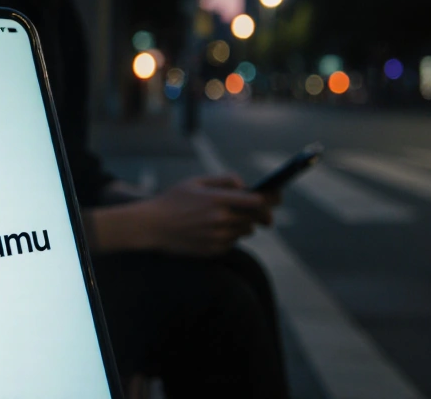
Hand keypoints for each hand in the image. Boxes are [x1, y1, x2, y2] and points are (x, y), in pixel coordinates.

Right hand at [138, 174, 270, 256]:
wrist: (152, 226)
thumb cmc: (174, 200)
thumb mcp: (197, 182)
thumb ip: (224, 180)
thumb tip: (245, 186)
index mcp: (218, 199)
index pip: (257, 201)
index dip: (271, 199)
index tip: (277, 197)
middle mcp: (220, 219)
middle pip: (257, 218)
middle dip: (264, 214)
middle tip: (267, 215)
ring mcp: (217, 237)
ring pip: (247, 231)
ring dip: (246, 225)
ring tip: (234, 219)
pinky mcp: (214, 250)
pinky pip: (233, 243)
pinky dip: (232, 236)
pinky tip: (217, 230)